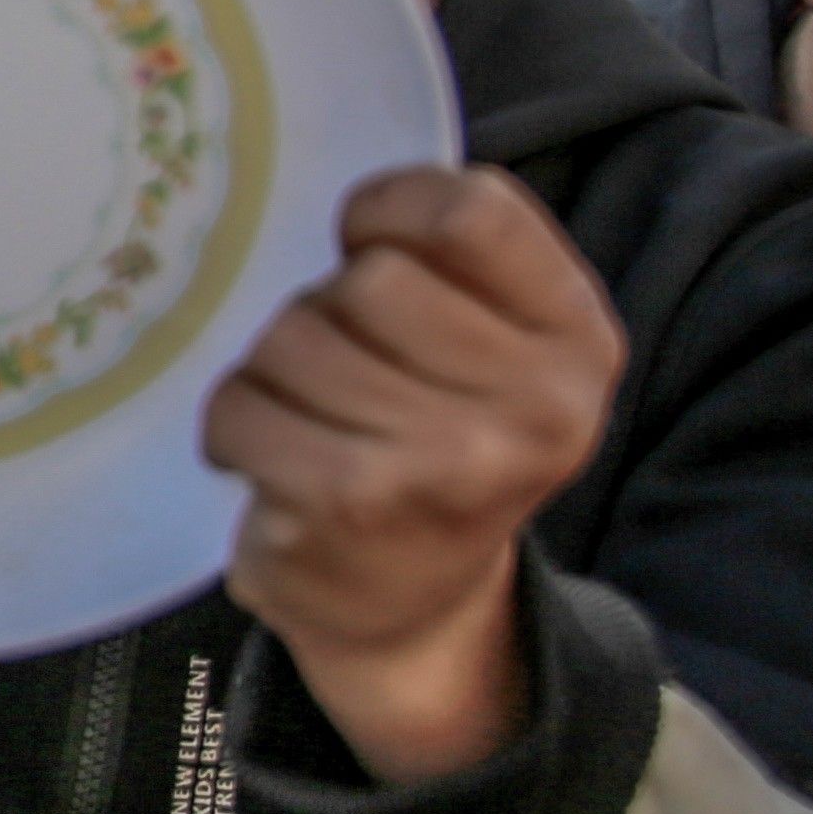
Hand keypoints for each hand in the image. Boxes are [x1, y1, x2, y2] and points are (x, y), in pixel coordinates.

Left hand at [209, 166, 615, 785]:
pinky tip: (268, 458)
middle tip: (339, 368)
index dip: (390, 212)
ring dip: (272, 371)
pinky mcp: (353, 503)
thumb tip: (363, 201)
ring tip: (307, 416)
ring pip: (294, 337)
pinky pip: (242, 405)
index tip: (366, 248)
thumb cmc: (436, 445)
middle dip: (326, 311)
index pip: (473, 211)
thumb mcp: (492, 348)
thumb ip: (452, 260)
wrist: (414, 612)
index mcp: (578, 340)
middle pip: (368, 281)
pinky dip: (234, 424)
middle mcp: (538, 405)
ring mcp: (448, 460)